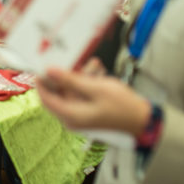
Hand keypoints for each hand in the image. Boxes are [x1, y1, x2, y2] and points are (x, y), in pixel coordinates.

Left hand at [37, 65, 151, 136]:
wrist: (142, 120)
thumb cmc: (122, 107)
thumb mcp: (95, 88)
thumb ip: (70, 80)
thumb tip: (49, 72)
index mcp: (71, 115)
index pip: (46, 99)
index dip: (42, 82)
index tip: (41, 66)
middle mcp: (72, 118)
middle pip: (59, 93)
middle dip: (66, 76)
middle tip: (75, 63)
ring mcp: (80, 116)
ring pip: (71, 91)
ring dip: (81, 77)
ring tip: (94, 67)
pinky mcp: (88, 112)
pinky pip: (81, 94)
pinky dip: (88, 83)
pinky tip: (98, 74)